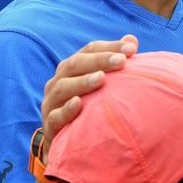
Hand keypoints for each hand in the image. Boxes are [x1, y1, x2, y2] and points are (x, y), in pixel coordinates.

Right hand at [40, 35, 137, 158]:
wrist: (65, 142)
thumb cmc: (89, 108)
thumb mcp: (100, 85)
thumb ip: (114, 63)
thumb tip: (132, 40)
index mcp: (72, 68)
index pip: (89, 50)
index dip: (110, 47)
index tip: (132, 49)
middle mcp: (58, 81)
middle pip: (75, 64)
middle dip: (99, 60)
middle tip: (121, 61)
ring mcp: (51, 103)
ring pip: (63, 87)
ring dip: (83, 82)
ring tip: (101, 78)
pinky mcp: (50, 125)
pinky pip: (56, 116)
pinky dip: (67, 109)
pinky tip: (79, 103)